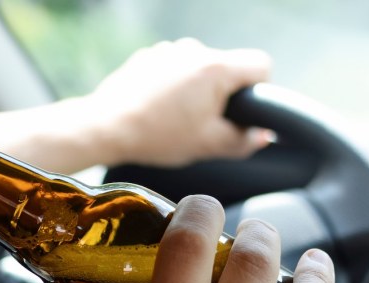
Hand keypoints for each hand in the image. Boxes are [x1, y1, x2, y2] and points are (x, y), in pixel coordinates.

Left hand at [85, 38, 272, 166]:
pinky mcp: (149, 56)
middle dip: (223, 95)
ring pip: (199, 69)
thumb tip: (261, 136)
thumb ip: (243, 141)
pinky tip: (157, 109)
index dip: (261, 89)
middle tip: (204, 124)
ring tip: (175, 119)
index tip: (244, 110)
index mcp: (216, 68)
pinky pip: (174, 69)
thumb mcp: (207, 146)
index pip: (261, 64)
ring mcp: (169, 50)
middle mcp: (195, 50)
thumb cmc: (157, 136)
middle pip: (228, 68)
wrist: (106, 127)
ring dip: (196, 90)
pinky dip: (172, 86)